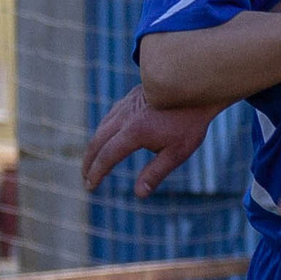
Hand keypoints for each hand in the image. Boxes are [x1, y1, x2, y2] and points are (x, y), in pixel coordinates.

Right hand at [82, 87, 219, 196]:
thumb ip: (156, 173)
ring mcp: (126, 105)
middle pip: (97, 142)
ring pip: (102, 127)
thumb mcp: (177, 152)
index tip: (90, 187)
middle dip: (89, 162)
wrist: (195, 85)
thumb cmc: (189, 121)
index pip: (107, 157)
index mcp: (134, 132)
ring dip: (94, 146)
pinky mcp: (131, 98)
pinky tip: (107, 137)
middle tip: (85, 178)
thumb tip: (139, 194)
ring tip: (93, 162)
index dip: (96, 174)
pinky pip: (110, 117)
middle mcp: (125, 117)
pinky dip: (103, 131)